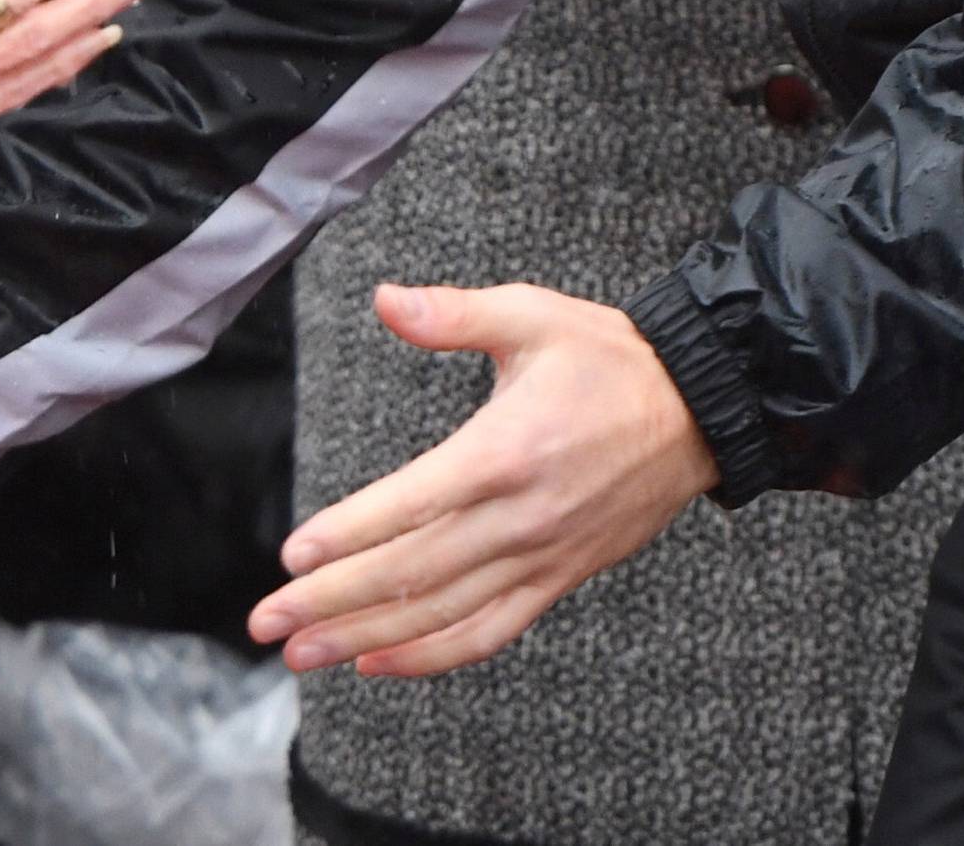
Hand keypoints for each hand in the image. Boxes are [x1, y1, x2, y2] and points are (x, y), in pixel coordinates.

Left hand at [248, 282, 717, 677]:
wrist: (697, 409)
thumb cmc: (607, 357)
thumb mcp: (532, 314)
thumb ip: (454, 314)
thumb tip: (386, 300)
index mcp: (506, 451)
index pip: (412, 505)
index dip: (349, 535)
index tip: (293, 555)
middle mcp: (521, 516)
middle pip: (414, 573)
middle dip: (333, 601)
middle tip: (266, 621)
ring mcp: (542, 556)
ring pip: (444, 615)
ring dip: (367, 639)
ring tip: (303, 654)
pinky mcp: (560, 577)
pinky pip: (491, 630)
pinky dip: (434, 655)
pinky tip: (380, 661)